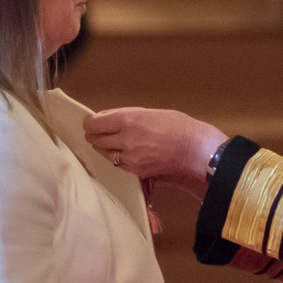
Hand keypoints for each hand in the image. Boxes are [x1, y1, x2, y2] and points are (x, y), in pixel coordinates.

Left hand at [83, 107, 227, 197]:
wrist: (194, 149)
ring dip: (102, 147)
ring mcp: (130, 156)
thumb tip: (107, 119)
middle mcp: (125, 138)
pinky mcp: (136, 170)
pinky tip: (118, 154)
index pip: (96, 122)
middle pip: (97, 138)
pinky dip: (115, 158)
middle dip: (93, 135)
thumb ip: (127, 116)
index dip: (89, 123)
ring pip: (105, 153)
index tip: (88, 122)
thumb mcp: (150, 112)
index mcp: (128, 119)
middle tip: (92, 133)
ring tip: (102, 143)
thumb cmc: (177, 125)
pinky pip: (118, 164)